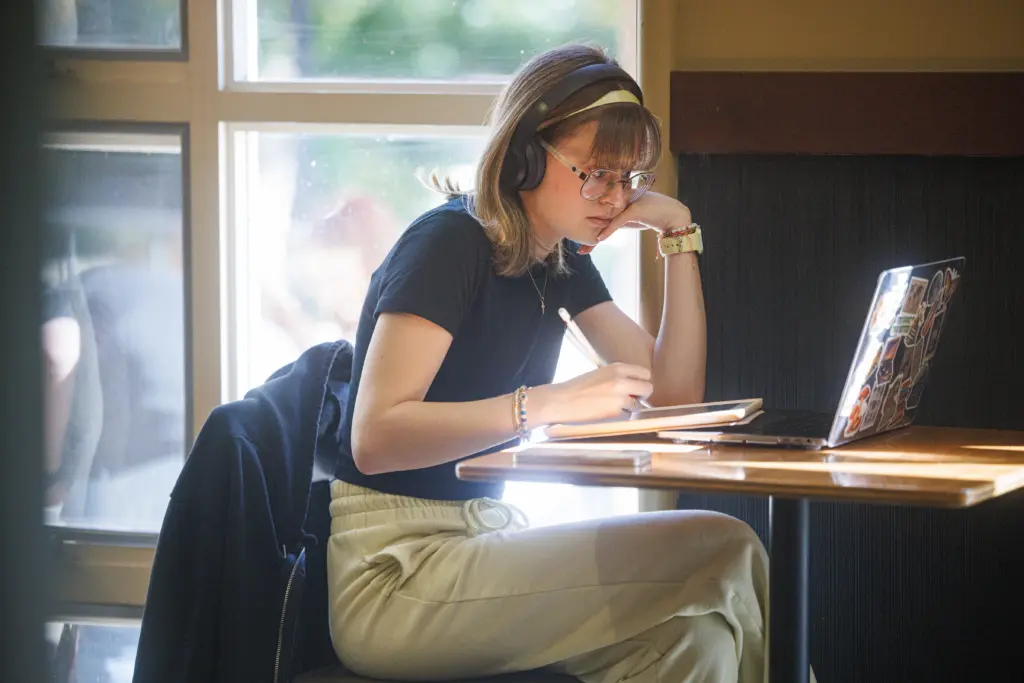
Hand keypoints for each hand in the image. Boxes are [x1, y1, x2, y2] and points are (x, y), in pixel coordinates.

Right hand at [529, 363, 653, 425]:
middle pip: (648, 388)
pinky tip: (606, 413)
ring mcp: (619, 397)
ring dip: (629, 407)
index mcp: (617, 368)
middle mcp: (621, 380)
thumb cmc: (576, 387)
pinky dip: (620, 416)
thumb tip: (634, 385)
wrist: (560, 400)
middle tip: (631, 399)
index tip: (636, 387)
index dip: (642, 382)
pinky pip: (626, 415)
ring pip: (637, 405)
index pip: (645, 373)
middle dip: (641, 396)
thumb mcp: (600, 373)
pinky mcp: (614, 412)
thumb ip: (618, 376)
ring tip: (612, 407)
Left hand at [578, 192, 692, 254]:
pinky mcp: (635, 209)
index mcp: (619, 199)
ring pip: (606, 219)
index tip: (577, 235)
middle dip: (586, 230)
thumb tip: (602, 234)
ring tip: (583, 247)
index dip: (588, 222)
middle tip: (575, 244)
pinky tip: (598, 239)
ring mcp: (628, 202)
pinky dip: (608, 231)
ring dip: (594, 234)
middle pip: (600, 215)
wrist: (674, 215)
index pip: (601, 211)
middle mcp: (622, 198)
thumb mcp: (631, 219)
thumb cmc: (653, 215)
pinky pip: (617, 221)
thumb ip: (617, 221)